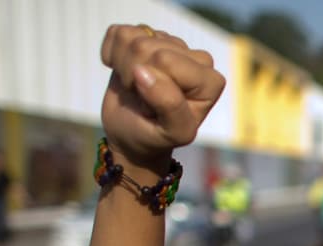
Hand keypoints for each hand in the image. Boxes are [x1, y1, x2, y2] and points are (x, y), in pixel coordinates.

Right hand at [99, 25, 224, 170]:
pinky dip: (112, 57)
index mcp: (210, 80)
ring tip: (136, 89)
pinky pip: (117, 33)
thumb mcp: (173, 132)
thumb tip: (143, 71)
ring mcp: (170, 43)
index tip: (157, 108)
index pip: (166, 60)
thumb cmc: (156, 136)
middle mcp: (195, 58)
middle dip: (135, 76)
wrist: (132, 133)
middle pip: (147, 47)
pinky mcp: (145, 36)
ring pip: (132, 38)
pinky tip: (124, 74)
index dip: (152, 86)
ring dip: (124, 69)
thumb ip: (170, 106)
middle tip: (144, 100)